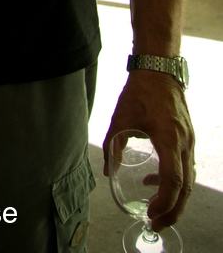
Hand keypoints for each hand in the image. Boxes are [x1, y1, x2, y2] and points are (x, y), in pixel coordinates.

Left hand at [103, 71, 194, 229]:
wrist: (159, 70)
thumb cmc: (140, 91)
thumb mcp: (121, 117)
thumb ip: (113, 144)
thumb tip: (107, 170)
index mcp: (170, 139)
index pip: (174, 181)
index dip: (165, 201)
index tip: (151, 213)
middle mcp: (184, 143)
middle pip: (186, 188)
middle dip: (173, 211)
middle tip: (156, 224)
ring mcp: (189, 142)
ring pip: (189, 180)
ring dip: (175, 200)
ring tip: (157, 211)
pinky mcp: (187, 139)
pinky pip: (186, 167)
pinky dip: (174, 182)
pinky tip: (154, 181)